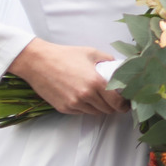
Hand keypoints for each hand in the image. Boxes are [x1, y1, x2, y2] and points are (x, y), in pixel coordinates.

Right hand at [8, 39, 127, 115]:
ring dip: (99, 107)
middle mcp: (85, 96)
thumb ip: (108, 61)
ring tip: (98, 96)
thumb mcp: (91, 53)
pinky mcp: (64, 108)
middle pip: (107, 110)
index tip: (126, 104)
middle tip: (114, 99)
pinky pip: (81, 112)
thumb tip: (118, 68)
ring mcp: (74, 104)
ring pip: (94, 113)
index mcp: (95, 83)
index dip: (124, 105)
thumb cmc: (65, 55)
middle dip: (113, 106)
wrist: (38, 62)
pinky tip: (83, 96)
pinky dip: (86, 107)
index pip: (117, 102)